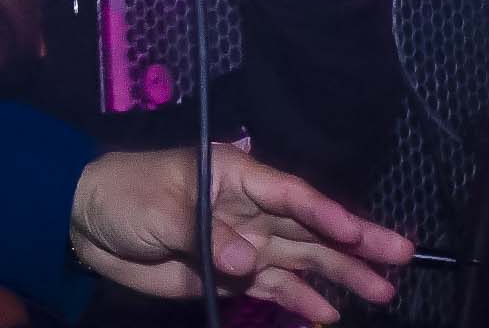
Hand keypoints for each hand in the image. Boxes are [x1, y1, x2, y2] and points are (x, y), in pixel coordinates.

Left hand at [71, 143, 411, 324]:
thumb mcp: (162, 208)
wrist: (85, 224)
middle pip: (310, 227)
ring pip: (302, 258)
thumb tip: (250, 262)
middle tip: (402, 256)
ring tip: (383, 292)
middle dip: (356, 242)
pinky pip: (275, 287)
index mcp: (234, 175)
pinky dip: (303, 300)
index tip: (361, 233)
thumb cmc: (123, 195)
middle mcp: (249, 207)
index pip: (291, 194)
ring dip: (340, 275)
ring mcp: (244, 241)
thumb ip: (208, 234)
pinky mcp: (231, 274)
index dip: (327, 214)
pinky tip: (331, 314)